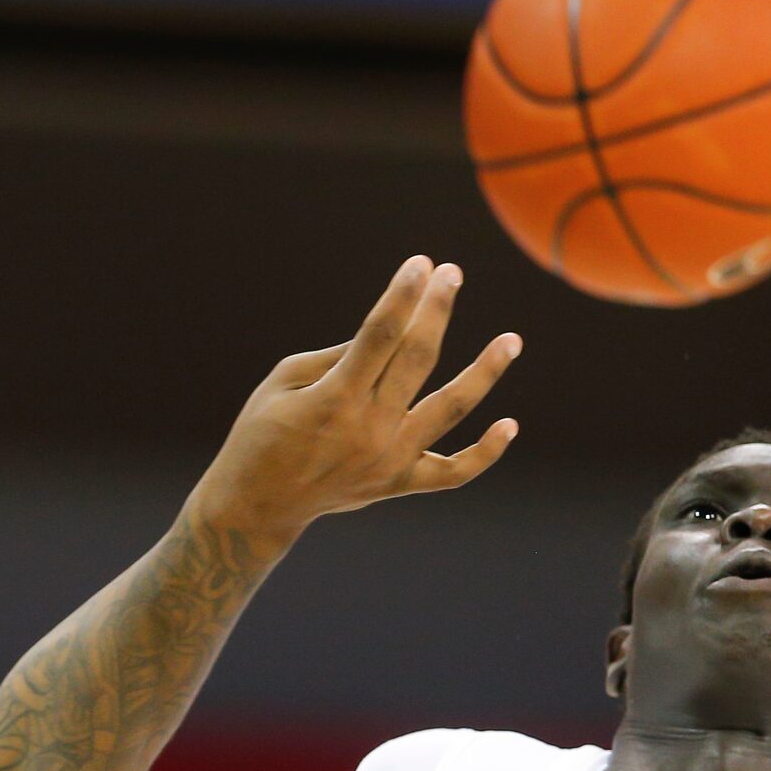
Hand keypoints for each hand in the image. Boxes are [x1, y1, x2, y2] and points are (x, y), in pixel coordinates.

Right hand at [187, 256, 520, 546]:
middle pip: (418, 358)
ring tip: (512, 341)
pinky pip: (453, 472)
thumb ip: (337, 356)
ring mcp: (389, 459)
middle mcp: (368, 428)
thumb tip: (389, 333)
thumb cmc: (262, 434)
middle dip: (436, 310)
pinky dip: (485, 453)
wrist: (257, 506)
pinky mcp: (398, 483)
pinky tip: (509, 425)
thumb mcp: (283, 383)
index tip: (421, 264)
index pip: (380, 334)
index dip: (403, 294)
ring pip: (451, 409)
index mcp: (334, 398)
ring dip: (485, 372)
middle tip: (452, 274)